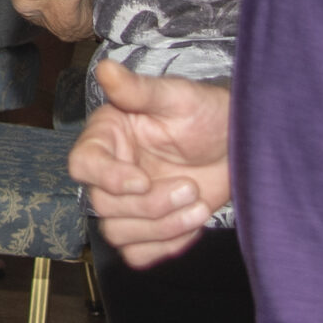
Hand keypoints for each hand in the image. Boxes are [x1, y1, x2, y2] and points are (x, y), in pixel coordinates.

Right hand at [67, 59, 230, 265]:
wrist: (240, 147)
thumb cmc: (207, 114)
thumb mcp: (177, 97)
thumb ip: (138, 89)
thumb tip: (105, 68)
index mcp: (109, 137)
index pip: (82, 165)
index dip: (107, 178)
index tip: (143, 179)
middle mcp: (111, 171)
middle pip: (103, 206)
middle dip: (151, 204)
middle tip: (190, 187)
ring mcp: (128, 203)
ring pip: (118, 234)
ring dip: (162, 227)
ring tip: (198, 205)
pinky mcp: (148, 228)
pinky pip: (138, 254)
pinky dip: (166, 246)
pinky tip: (192, 222)